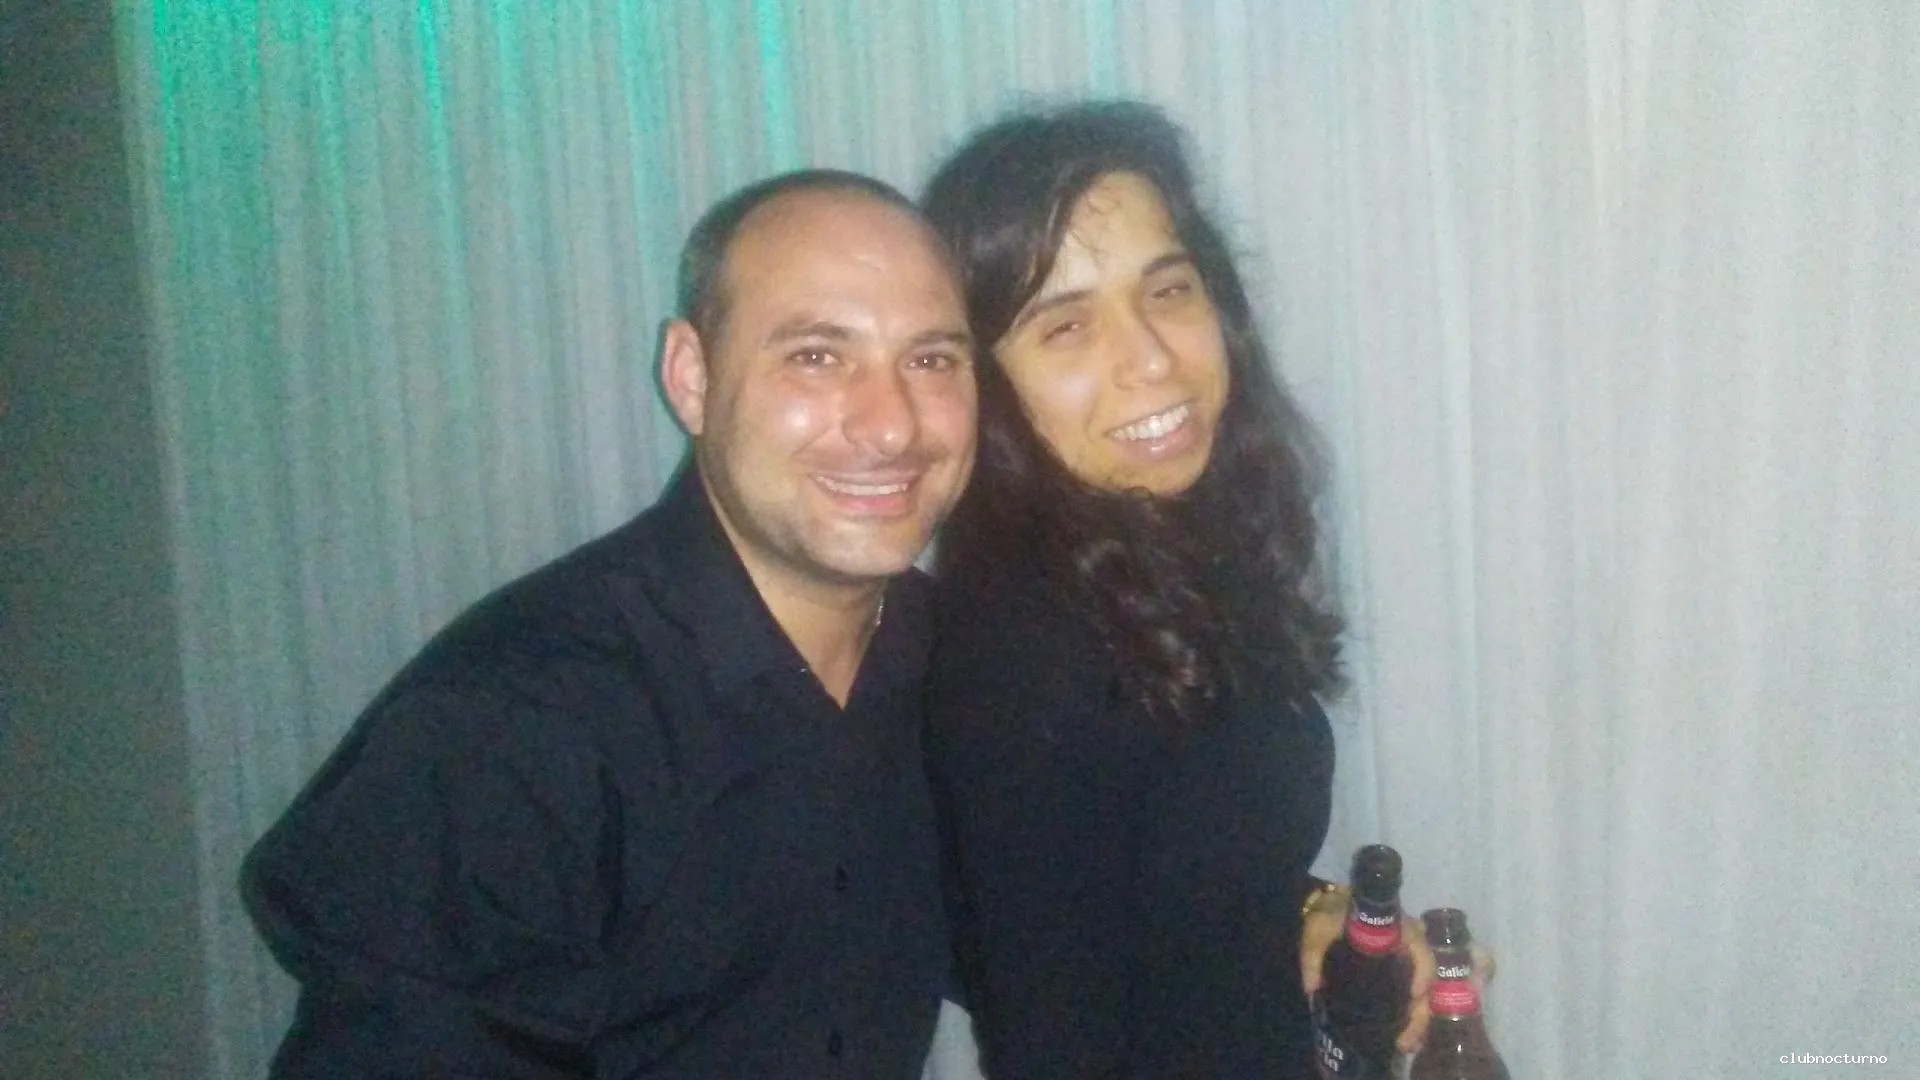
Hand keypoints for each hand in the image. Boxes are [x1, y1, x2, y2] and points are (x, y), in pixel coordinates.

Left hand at [1297, 886, 1435, 1053]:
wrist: (1337, 907)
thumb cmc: (1332, 914)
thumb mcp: (1318, 929)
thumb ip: (1312, 956)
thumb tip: (1312, 988)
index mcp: (1398, 930)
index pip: (1421, 949)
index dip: (1423, 973)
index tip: (1413, 994)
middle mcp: (1410, 947)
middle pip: (1427, 982)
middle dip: (1420, 1014)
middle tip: (1405, 1041)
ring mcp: (1408, 962)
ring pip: (1424, 994)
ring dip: (1418, 1021)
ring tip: (1404, 1046)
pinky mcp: (1402, 974)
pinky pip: (1414, 996)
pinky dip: (1411, 1017)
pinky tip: (1403, 1037)